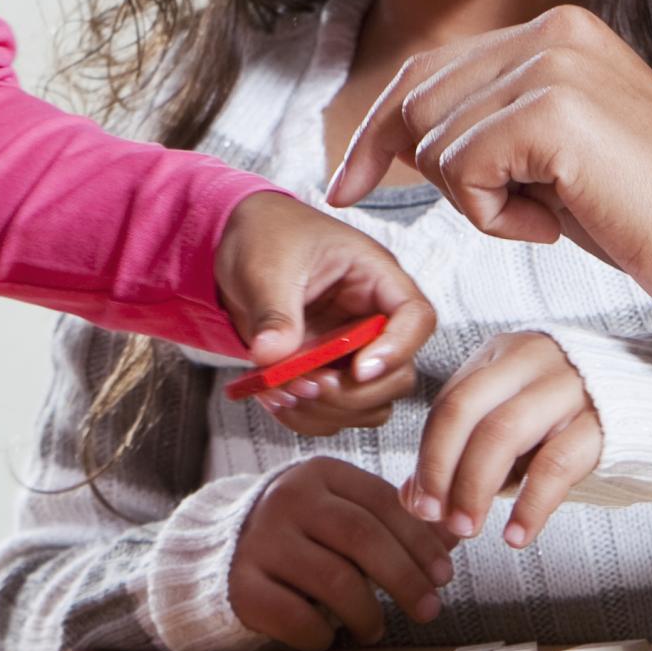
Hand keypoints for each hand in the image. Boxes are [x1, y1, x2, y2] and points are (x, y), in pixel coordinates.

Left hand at [213, 190, 433, 434]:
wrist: (236, 242)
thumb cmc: (265, 234)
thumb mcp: (266, 264)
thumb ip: (274, 311)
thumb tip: (272, 355)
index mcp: (374, 277)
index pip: (416, 317)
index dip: (397, 349)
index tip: (358, 370)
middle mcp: (371, 318)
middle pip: (398, 374)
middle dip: (352, 393)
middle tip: (305, 385)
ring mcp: (350, 350)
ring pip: (370, 403)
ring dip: (327, 411)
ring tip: (279, 392)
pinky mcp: (326, 372)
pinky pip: (334, 412)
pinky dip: (306, 416)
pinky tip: (272, 398)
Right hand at [226, 456, 457, 650]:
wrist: (226, 551)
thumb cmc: (307, 534)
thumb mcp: (347, 513)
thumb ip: (397, 522)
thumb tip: (457, 531)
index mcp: (321, 474)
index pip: (382, 502)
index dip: (420, 542)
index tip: (445, 575)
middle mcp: (288, 500)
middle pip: (361, 537)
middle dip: (405, 578)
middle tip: (429, 610)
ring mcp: (261, 541)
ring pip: (334, 581)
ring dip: (368, 614)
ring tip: (376, 627)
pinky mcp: (241, 585)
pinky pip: (296, 617)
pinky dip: (322, 634)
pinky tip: (329, 635)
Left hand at [324, 5, 651, 305]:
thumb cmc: (644, 211)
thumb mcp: (554, 153)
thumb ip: (491, 123)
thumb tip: (400, 140)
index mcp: (556, 31)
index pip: (430, 69)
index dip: (377, 130)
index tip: (347, 184)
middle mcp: (553, 32)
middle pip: (419, 100)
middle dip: (424, 172)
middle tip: (503, 213)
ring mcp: (553, 66)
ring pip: (437, 141)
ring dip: (478, 203)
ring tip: (552, 213)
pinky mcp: (553, 112)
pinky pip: (465, 171)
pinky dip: (494, 217)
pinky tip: (555, 222)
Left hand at [405, 331, 604, 546]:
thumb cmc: (574, 417)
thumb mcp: (516, 422)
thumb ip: (465, 452)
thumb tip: (412, 497)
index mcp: (505, 354)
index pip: (450, 403)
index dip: (428, 456)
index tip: (418, 503)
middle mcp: (534, 359)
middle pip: (465, 411)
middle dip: (441, 469)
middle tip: (436, 517)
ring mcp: (571, 386)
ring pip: (502, 433)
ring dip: (476, 488)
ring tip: (467, 529)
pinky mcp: (605, 422)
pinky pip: (555, 465)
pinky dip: (530, 506)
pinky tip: (516, 535)